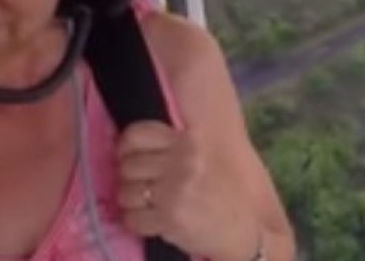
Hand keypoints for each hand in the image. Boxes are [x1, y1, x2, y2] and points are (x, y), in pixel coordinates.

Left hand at [116, 122, 257, 259]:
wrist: (242, 229)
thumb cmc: (217, 192)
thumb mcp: (199, 157)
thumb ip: (170, 147)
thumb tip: (123, 146)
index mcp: (187, 142)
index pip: (136, 135)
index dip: (124, 150)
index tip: (127, 160)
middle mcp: (182, 162)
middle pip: (127, 166)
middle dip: (128, 180)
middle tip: (140, 189)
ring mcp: (176, 190)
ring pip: (125, 193)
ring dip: (130, 204)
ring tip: (145, 207)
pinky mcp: (171, 218)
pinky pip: (132, 219)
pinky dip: (134, 223)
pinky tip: (148, 222)